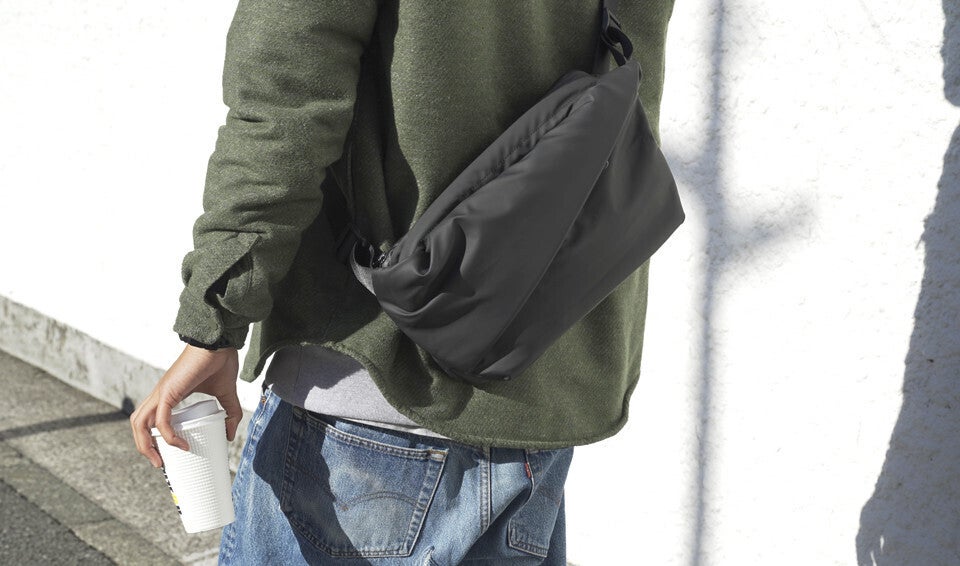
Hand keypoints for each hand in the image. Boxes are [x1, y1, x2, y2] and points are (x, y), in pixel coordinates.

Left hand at [130, 345, 241, 467]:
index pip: (149, 419)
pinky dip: (167, 435)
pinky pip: (160, 418)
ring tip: (161, 460)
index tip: (166, 454)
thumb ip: (230, 413)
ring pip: (139, 422)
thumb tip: (230, 434)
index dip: (151, 438)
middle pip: (137, 424)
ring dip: (145, 445)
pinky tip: (180, 444)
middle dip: (143, 447)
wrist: (220, 344)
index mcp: (168, 394)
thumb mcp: (226, 394)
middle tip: (160, 464)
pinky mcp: (168, 391)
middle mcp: (160, 394)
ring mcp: (161, 392)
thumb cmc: (220, 362)